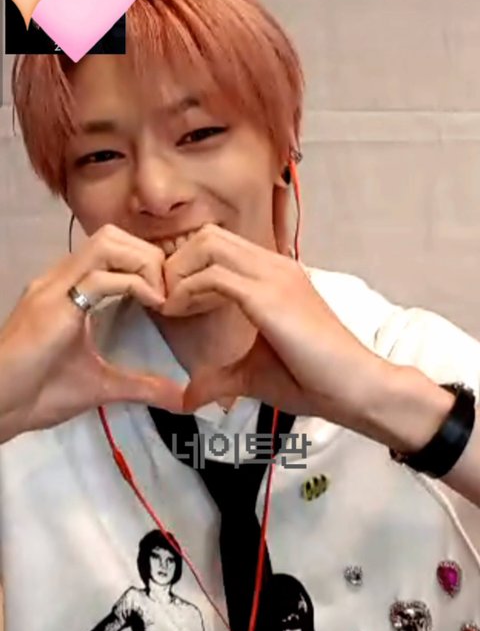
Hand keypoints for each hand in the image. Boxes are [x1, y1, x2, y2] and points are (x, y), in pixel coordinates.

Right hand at [0, 224, 185, 442]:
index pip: (111, 248)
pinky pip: (100, 277)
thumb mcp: (101, 385)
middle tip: (166, 292)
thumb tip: (179, 398)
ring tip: (159, 297)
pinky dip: (135, 284)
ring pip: (107, 244)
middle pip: (112, 236)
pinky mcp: (52, 304)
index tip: (166, 294)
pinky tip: (152, 305)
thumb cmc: (39, 394)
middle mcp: (59, 278)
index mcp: (67, 288)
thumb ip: (140, 385)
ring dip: (142, 263)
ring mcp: (53, 287)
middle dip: (148, 256)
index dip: (144, 262)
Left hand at [160, 224, 390, 428]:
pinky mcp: (268, 296)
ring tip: (168, 305)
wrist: (355, 389)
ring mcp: (273, 276)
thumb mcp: (253, 374)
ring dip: (178, 271)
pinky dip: (187, 290)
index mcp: (274, 275)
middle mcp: (274, 266)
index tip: (171, 301)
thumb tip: (189, 395)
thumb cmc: (314, 379)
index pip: (218, 245)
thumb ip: (219, 377)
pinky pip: (213, 275)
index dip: (186, 267)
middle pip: (208, 235)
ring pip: (208, 244)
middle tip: (164, 298)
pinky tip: (177, 312)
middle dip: (176, 262)